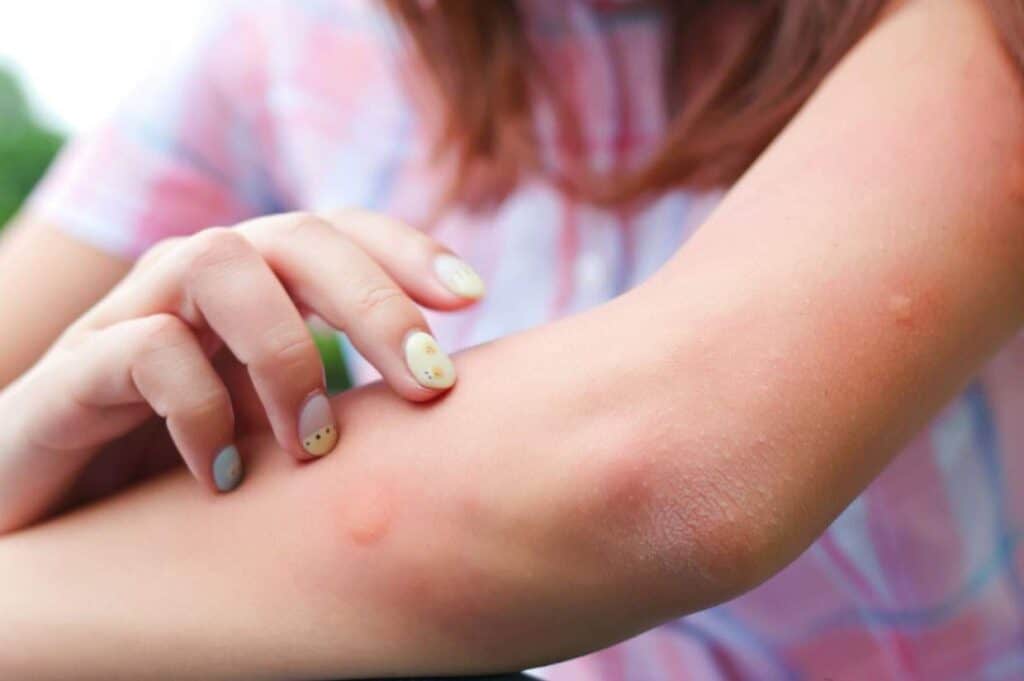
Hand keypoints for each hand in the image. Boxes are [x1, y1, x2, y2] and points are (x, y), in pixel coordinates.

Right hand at [0, 209, 485, 532]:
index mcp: (256, 288)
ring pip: (216, 263)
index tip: (472, 298)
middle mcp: (197, 283)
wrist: (54, 508)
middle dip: (374, 301)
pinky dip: (202, 412)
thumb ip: (345, 409)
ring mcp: (131, 316)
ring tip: (313, 447)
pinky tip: (227, 478)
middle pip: (296, 236)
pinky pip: (146, 350)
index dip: (406, 251)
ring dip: (286, 353)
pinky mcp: (74, 371)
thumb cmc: (184, 466)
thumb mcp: (278, 431)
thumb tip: (447, 415)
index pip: (338, 233)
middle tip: (428, 383)